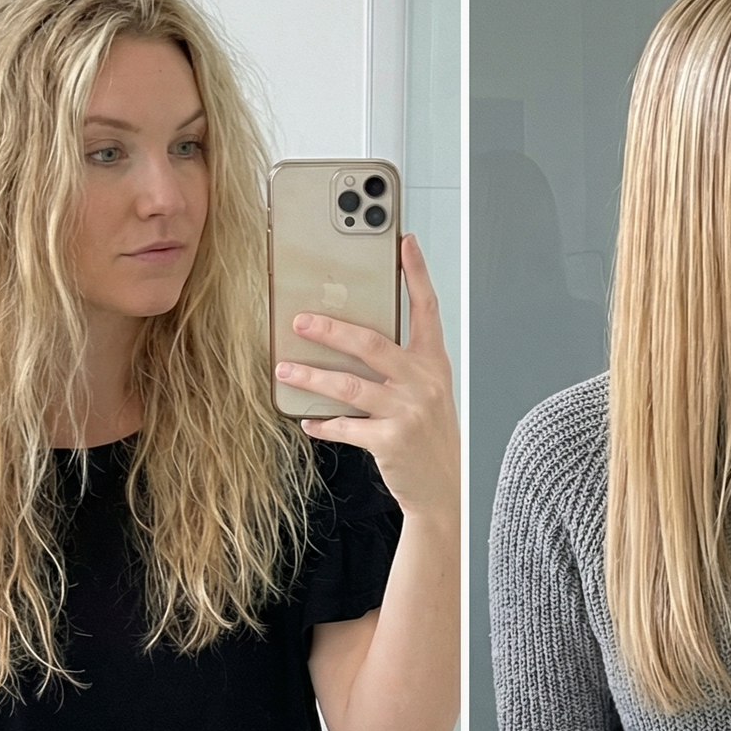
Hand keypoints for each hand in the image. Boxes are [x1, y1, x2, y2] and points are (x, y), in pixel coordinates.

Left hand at [275, 232, 459, 519]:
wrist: (445, 488)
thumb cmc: (430, 436)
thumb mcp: (427, 393)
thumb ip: (400, 366)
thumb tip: (349, 342)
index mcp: (433, 364)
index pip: (427, 309)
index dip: (417, 273)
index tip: (404, 242)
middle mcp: (424, 382)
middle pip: (372, 344)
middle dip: (331, 330)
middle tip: (300, 321)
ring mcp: (408, 411)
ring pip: (349, 385)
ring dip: (312, 376)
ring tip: (285, 369)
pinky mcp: (391, 441)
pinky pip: (346, 426)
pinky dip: (322, 423)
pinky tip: (307, 419)